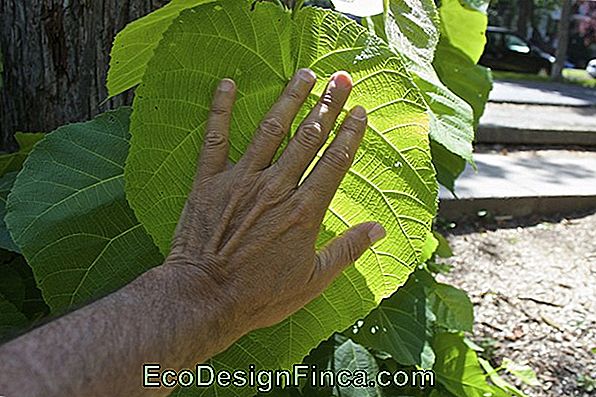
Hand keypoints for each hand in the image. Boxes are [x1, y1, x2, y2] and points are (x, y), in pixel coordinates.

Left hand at [167, 69, 385, 340]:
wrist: (205, 298)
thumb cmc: (260, 295)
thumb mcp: (313, 281)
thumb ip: (347, 251)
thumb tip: (378, 231)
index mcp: (304, 210)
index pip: (334, 161)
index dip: (350, 133)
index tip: (359, 111)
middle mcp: (277, 187)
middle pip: (309, 137)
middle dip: (328, 105)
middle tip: (341, 78)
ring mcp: (242, 180)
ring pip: (271, 130)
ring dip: (290, 99)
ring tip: (305, 74)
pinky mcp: (210, 181)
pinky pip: (216, 138)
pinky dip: (221, 109)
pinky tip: (228, 83)